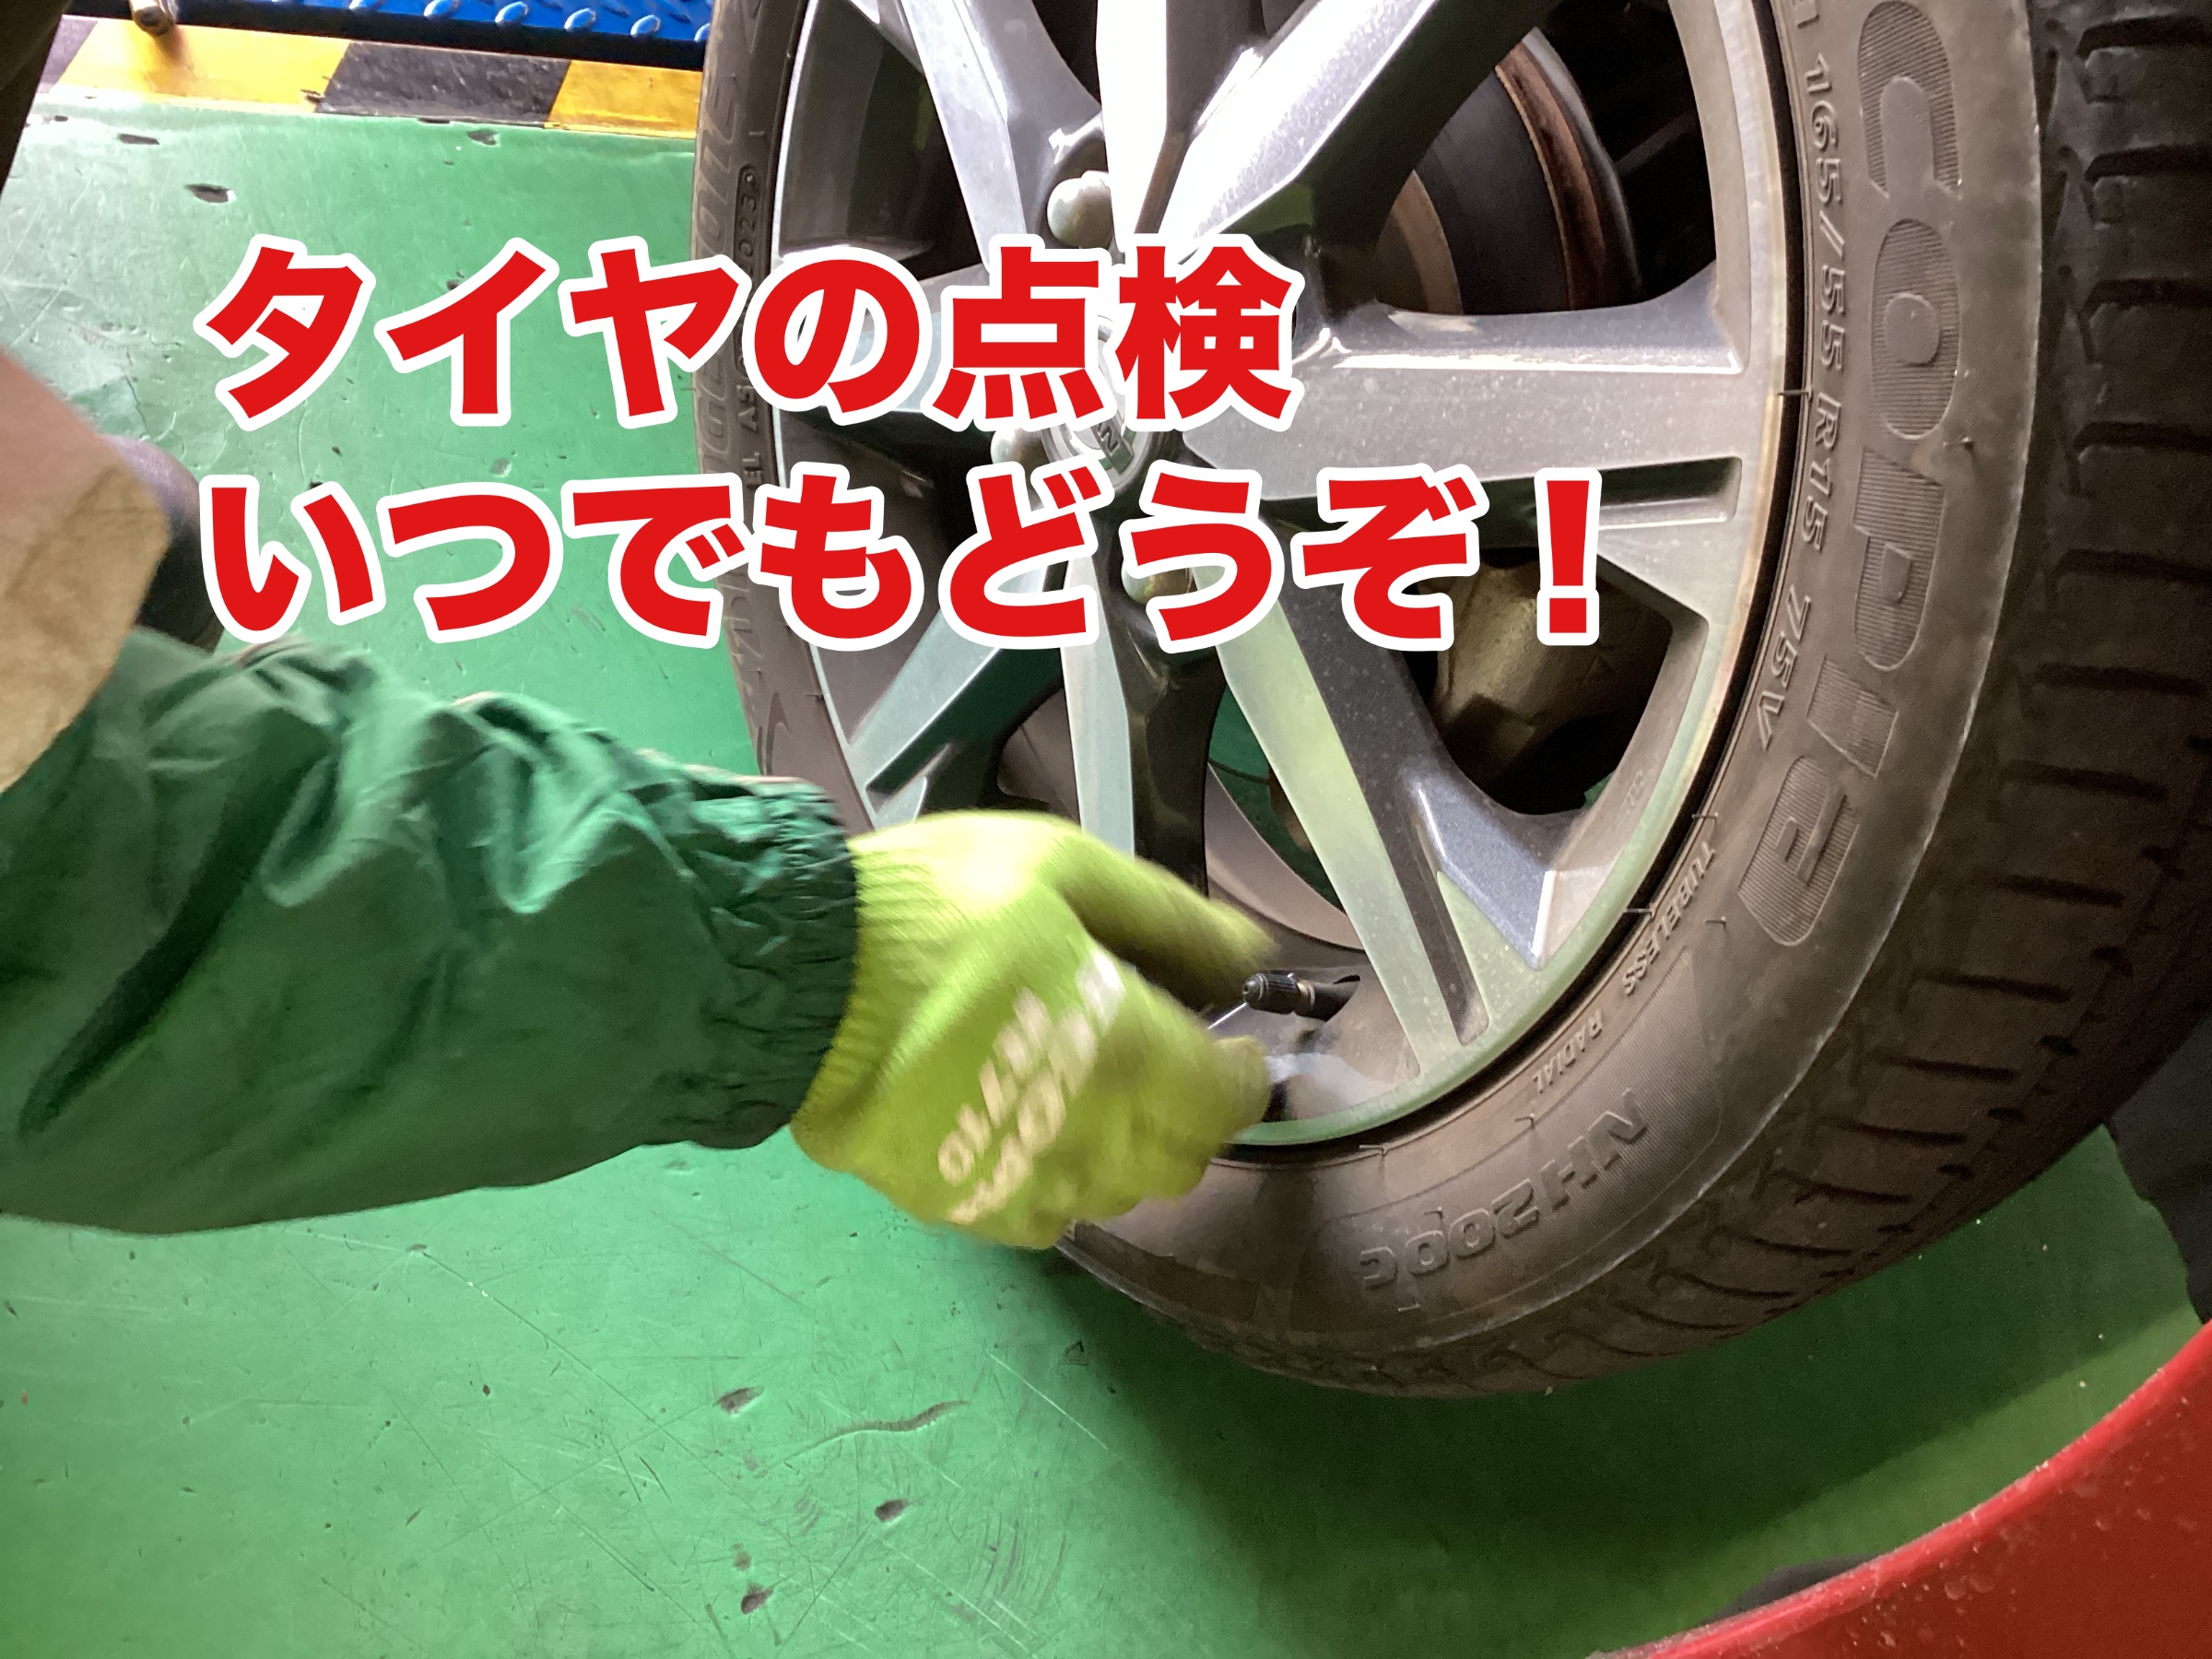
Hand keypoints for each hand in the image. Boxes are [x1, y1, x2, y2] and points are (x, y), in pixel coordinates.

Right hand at [789, 813, 1271, 1246]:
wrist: (799, 981)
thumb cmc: (935, 911)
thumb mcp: (1062, 870)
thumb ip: (1171, 919)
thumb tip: (1254, 956)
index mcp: (1128, 1054)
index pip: (1229, 1103)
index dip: (1242, 1074)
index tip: (1227, 1041)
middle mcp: (1091, 1139)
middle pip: (1183, 1159)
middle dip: (1188, 1111)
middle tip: (1157, 1054)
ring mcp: (1024, 1184)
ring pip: (1118, 1194)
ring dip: (1125, 1147)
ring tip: (1086, 1085)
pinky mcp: (965, 1208)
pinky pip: (1047, 1216)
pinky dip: (1059, 1178)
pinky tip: (1029, 1126)